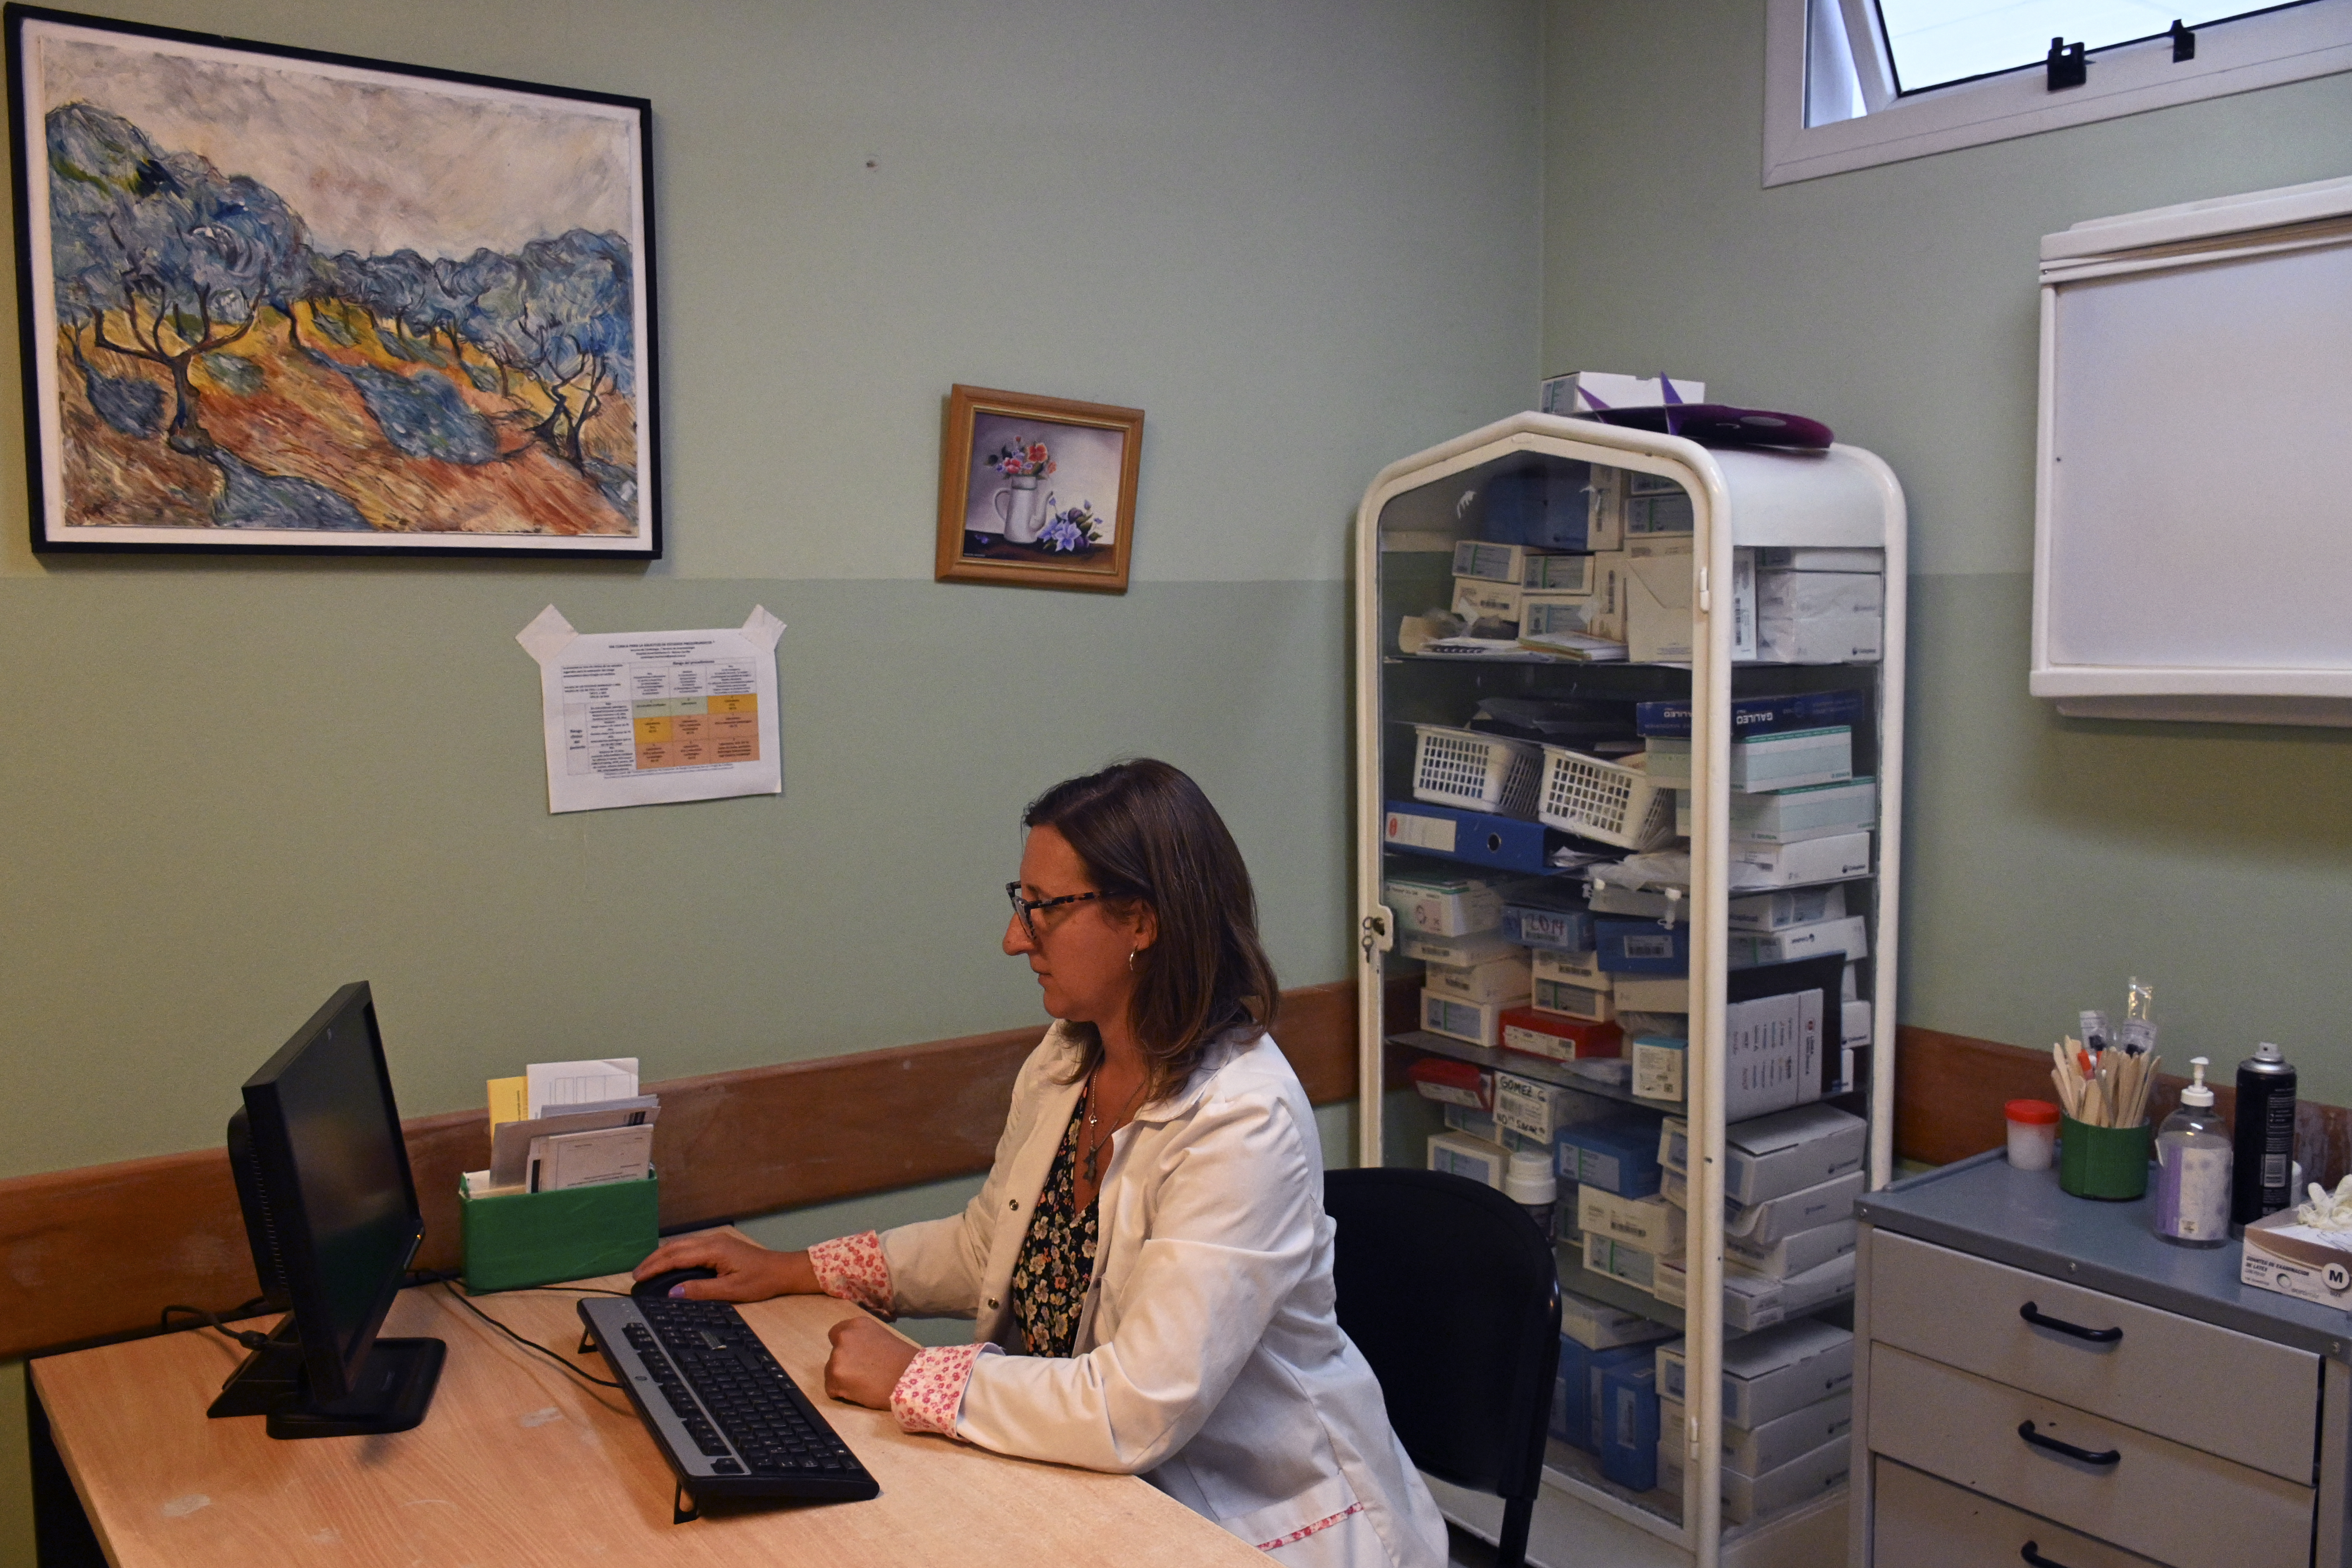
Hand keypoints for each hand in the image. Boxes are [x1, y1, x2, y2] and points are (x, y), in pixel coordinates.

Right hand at [630, 1231, 817, 1301]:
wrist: (782, 1270)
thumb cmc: (760, 1281)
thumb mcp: (730, 1291)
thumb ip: (700, 1291)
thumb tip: (673, 1293)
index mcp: (713, 1250)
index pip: (676, 1257)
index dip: (655, 1267)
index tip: (638, 1278)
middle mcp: (711, 1241)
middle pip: (674, 1247)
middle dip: (653, 1260)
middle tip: (636, 1275)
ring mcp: (715, 1241)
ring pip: (681, 1245)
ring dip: (662, 1256)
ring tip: (646, 1270)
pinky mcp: (718, 1246)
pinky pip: (689, 1248)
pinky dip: (674, 1255)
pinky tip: (667, 1265)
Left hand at [824, 1314, 918, 1408]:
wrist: (909, 1378)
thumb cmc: (901, 1359)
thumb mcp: (880, 1337)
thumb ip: (862, 1340)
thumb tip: (854, 1351)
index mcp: (856, 1325)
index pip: (835, 1334)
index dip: (845, 1348)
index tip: (855, 1357)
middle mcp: (843, 1337)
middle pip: (834, 1354)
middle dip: (844, 1363)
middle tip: (863, 1373)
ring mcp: (837, 1357)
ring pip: (831, 1372)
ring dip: (842, 1379)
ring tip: (862, 1384)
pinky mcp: (835, 1377)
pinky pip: (831, 1389)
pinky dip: (841, 1393)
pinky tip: (858, 1392)